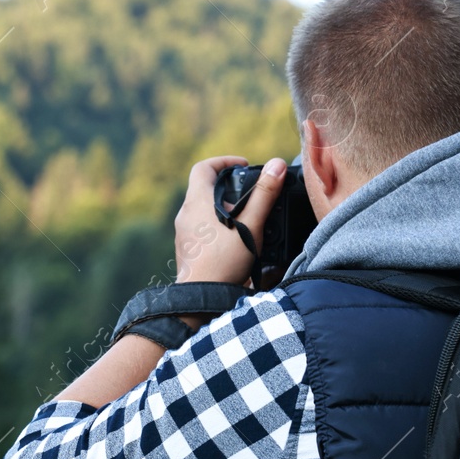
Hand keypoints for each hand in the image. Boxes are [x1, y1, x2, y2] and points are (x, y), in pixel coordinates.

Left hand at [173, 155, 288, 288]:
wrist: (203, 297)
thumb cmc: (224, 261)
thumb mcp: (250, 225)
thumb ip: (264, 195)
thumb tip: (276, 166)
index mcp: (197, 202)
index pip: (204, 167)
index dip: (224, 161)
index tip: (242, 166)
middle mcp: (185, 215)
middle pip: (203, 188)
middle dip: (227, 187)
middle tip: (249, 195)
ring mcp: (183, 233)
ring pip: (202, 210)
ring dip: (222, 209)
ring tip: (245, 219)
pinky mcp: (186, 249)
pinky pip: (200, 229)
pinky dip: (216, 227)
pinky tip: (233, 240)